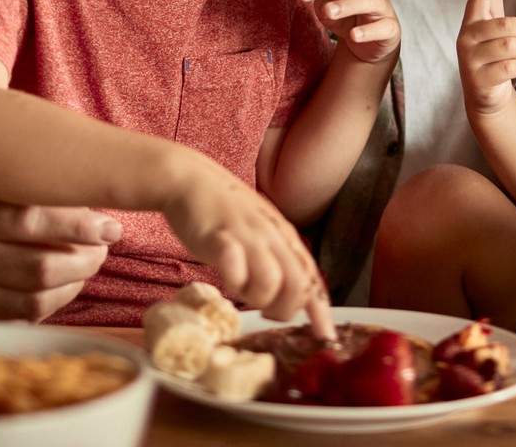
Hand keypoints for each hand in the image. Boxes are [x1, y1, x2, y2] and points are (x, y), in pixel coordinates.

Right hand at [0, 188, 118, 320]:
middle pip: (39, 266)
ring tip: (87, 267)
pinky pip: (19, 318)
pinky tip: (62, 288)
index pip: (32, 219)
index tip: (111, 227)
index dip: (79, 225)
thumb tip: (97, 198)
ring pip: (33, 298)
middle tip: (102, 250)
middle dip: (84, 260)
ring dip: (73, 285)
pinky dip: (50, 304)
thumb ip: (29, 188)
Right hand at [165, 157, 333, 333]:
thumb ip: (276, 258)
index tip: (325, 336)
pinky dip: (235, 283)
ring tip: (243, 293)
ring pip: (271, 281)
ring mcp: (247, 235)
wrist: (190, 179)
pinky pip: (235, 268)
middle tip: (266, 312)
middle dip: (286, 310)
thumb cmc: (223, 211)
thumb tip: (290, 294)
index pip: (311, 276)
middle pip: (297, 284)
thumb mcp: (259, 232)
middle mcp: (272, 235)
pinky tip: (226, 280)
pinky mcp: (219, 237)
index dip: (320, 310)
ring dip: (259, 298)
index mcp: (284, 236)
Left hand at [298, 0, 399, 65]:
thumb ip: (322, 3)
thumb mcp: (329, 11)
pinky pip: (383, 27)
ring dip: (347, 5)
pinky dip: (368, 31)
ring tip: (328, 12)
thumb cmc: (347, 19)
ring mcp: (382, 6)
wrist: (371, 44)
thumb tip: (320, 1)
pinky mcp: (390, 28)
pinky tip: (354, 36)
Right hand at [456, 0, 515, 117]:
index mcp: (471, 23)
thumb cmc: (491, 57)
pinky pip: (509, 67)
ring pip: (509, 47)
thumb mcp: (491, 29)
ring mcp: (470, 60)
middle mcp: (466, 39)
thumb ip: (491, 2)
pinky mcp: (479, 80)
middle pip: (505, 25)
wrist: (484, 95)